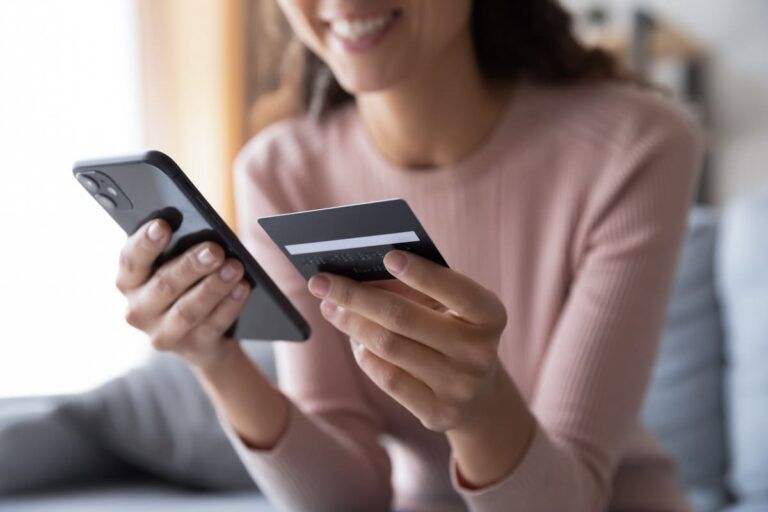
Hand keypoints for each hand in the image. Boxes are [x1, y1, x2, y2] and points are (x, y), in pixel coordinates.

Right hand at [115, 219, 251, 368]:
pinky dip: (230, 305)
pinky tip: (243, 287)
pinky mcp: (192, 348)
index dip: (145, 242)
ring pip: (188, 309)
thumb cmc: (186, 285)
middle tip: (215, 250)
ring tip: (235, 267)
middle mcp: (138, 310)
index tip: (163, 225)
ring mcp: (163, 334)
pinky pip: (213, 325)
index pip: (131, 260)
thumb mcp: (175, 266)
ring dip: (214, 287)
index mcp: (130, 282)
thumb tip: (203, 233)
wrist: (202, 337)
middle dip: (191, 265)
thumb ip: (178, 249)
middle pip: (164, 285)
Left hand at [307, 250, 507, 431]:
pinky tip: (355, 340)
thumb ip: (418, 289)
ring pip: (389, 347)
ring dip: (352, 323)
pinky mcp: (439, 414)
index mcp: (490, 316)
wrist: (479, 395)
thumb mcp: (451, 307)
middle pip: (404, 318)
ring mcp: (460, 387)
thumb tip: (359, 276)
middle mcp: (480, 353)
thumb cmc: (455, 331)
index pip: (457, 291)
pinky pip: (388, 379)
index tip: (388, 256)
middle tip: (322, 282)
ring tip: (331, 307)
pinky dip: (365, 355)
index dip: (423, 274)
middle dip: (356, 296)